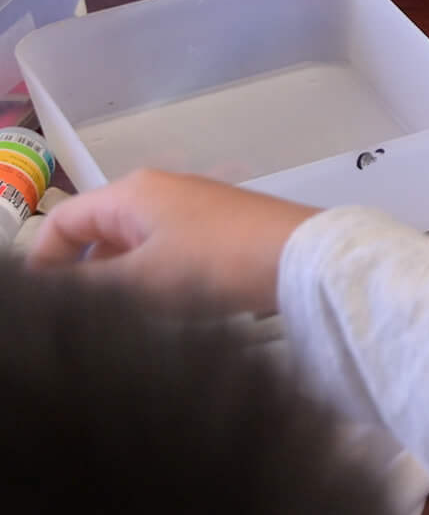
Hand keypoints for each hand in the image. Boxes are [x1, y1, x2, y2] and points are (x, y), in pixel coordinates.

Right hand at [26, 170, 313, 314]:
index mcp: (132, 193)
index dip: (43, 261)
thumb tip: (53, 290)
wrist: (300, 260)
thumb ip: (87, 285)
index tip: (42, 306)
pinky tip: (160, 313)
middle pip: (98, 232)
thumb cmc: (212, 263)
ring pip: (133, 248)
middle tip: (77, 321)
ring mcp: (192, 210)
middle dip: (82, 275)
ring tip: (118, 322)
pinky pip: (166, 255)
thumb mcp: (138, 280)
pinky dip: (152, 281)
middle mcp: (159, 192)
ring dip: (119, 282)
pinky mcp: (218, 231)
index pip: (64, 219)